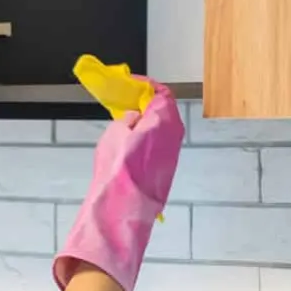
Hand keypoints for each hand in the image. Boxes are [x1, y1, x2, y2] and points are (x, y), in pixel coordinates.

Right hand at [52, 82, 183, 290]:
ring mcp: (171, 154)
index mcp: (164, 121)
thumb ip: (129, 118)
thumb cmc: (117, 167)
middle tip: (129, 100)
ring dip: (148, 121)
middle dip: (148, 103)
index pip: (162, 94)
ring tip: (128, 120)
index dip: (147, 86)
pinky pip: (160, 145)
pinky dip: (148, 137)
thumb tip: (137, 117)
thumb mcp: (116, 132)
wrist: (123, 207)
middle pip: (165, 111)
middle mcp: (174, 136)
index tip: (132, 83)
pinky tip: (132, 141)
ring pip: (163, 129)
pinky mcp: (166, 169)